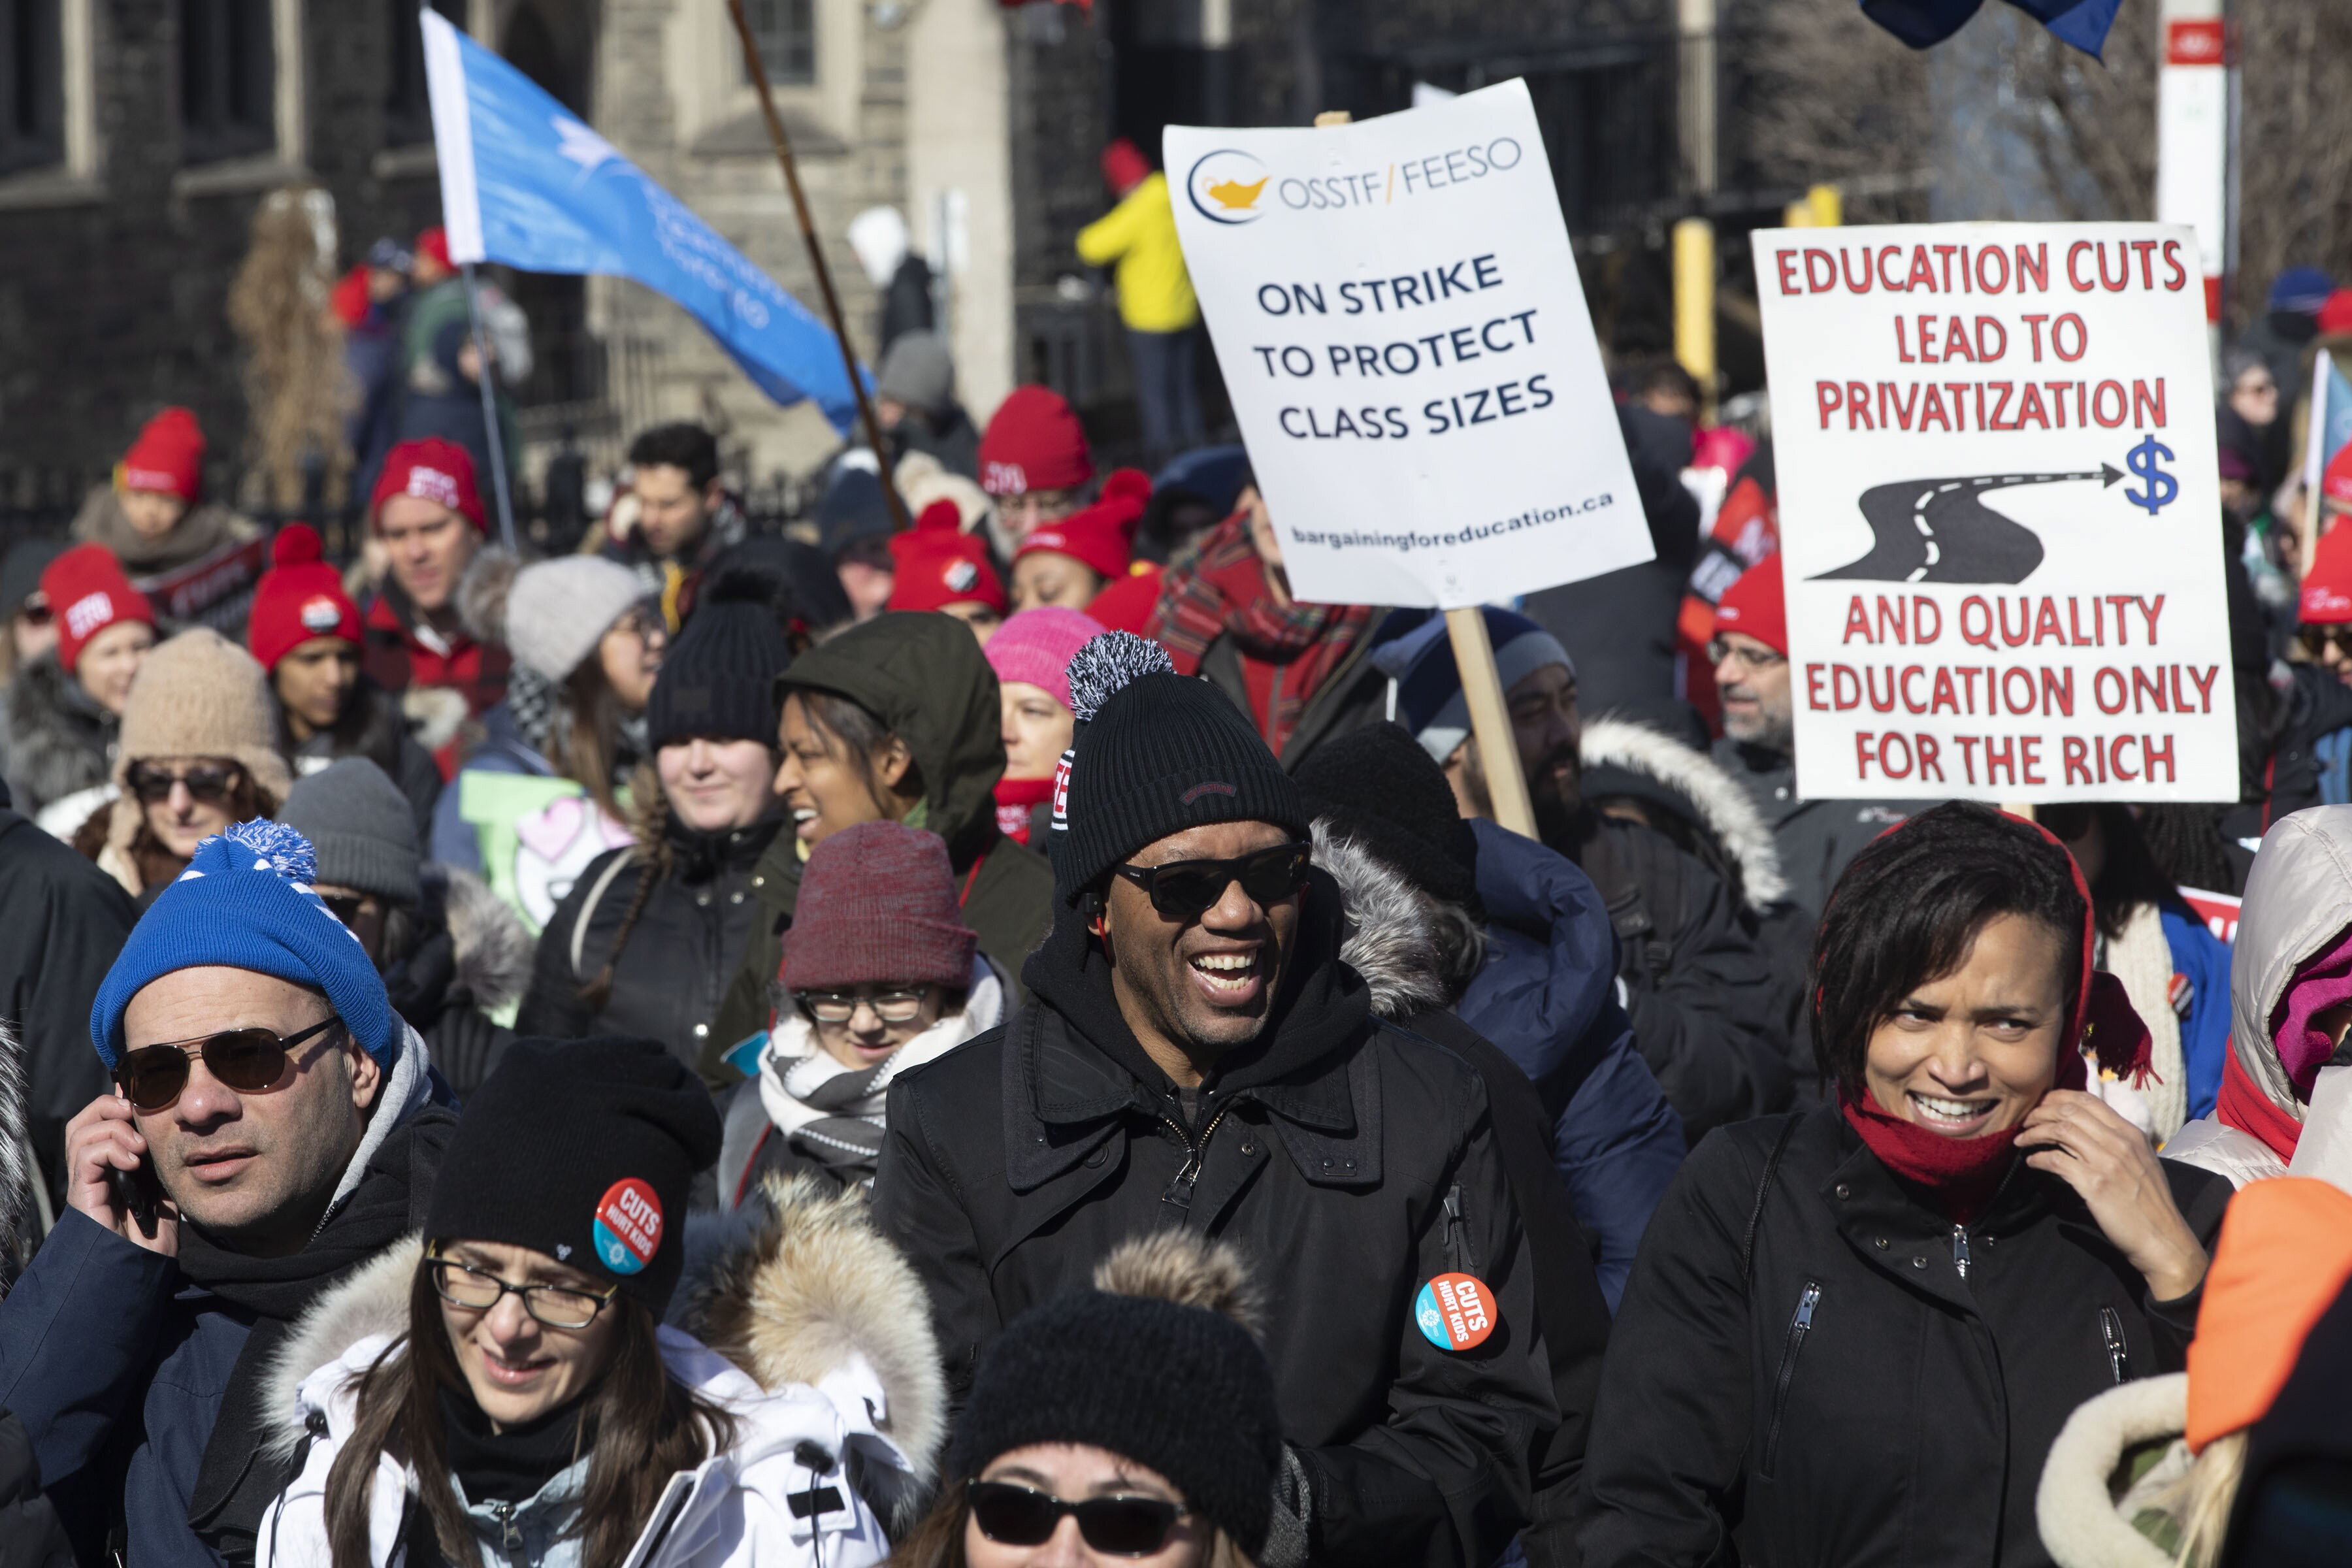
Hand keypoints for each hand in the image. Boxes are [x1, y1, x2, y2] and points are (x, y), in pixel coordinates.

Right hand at [62, 1093, 177, 1256]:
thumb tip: (169, 1125)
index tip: (144, 1097)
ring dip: (114, 1129)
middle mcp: (92, 1169)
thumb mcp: (165, 1185)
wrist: (141, 1267)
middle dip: (108, 1107)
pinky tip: (133, 1162)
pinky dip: (110, 1148)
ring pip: (80, 1131)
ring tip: (140, 1148)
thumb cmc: (155, 1232)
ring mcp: (85, 1181)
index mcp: (110, 1164)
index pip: (100, 1120)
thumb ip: (161, 1158)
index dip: (117, 1103)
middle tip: (136, 1114)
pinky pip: (86, 1155)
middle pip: (82, 1120)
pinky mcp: (82, 1193)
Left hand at [2018, 1089, 2201, 1300]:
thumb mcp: (2141, 1161)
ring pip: (2060, 1130)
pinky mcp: (2094, 1184)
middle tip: (2027, 1121)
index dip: (2059, 1097)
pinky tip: (2032, 1162)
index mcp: (2131, 1133)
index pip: (2089, 1100)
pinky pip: (2056, 1160)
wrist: (2162, 1236)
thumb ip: (2118, 1142)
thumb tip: (2088, 1130)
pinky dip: (2038, 1158)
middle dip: (2041, 1112)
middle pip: (2069, 1111)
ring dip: (2034, 1133)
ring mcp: (2106, 1161)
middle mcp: (2119, 1142)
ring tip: (2022, 1140)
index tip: (2043, 1104)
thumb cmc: (2150, 1202)